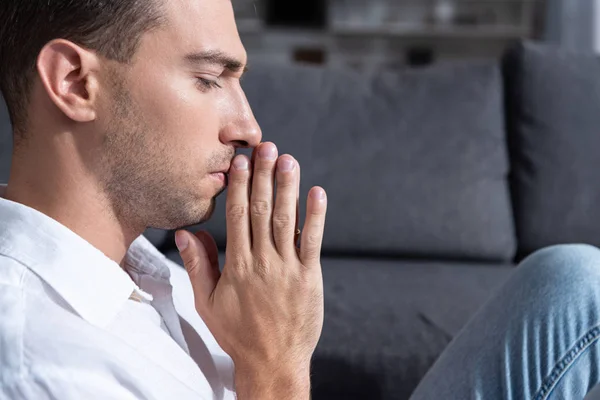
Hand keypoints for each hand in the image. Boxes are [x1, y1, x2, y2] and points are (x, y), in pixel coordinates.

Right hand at [175, 142, 326, 398]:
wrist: (272, 362)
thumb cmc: (237, 333)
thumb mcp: (207, 303)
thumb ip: (199, 266)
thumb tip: (186, 233)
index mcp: (236, 266)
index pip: (238, 217)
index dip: (241, 186)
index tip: (241, 162)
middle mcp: (262, 263)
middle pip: (263, 211)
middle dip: (264, 177)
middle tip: (267, 148)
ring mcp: (288, 270)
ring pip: (287, 221)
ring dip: (288, 188)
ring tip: (289, 160)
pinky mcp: (309, 278)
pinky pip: (313, 242)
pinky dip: (316, 217)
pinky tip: (317, 193)